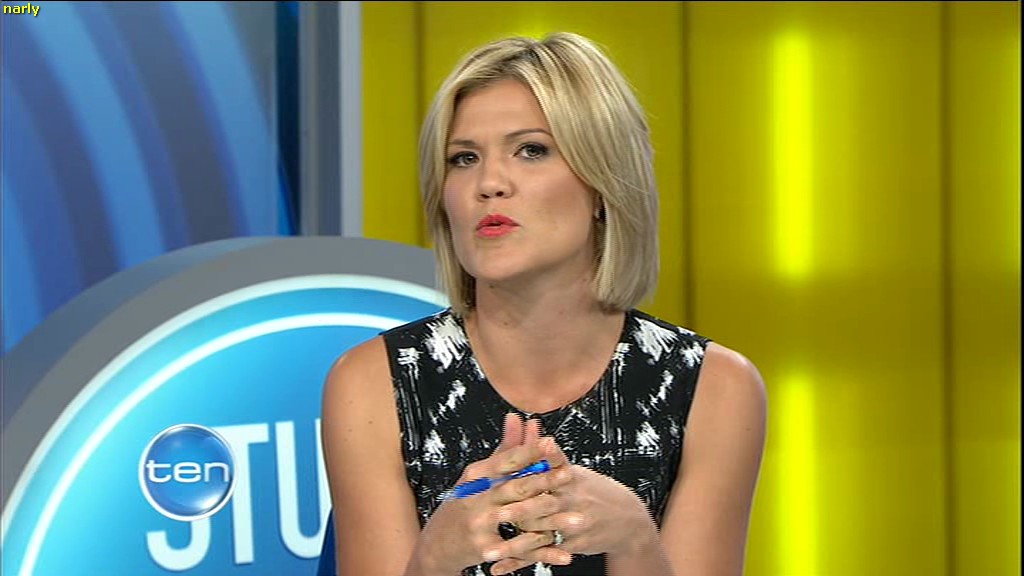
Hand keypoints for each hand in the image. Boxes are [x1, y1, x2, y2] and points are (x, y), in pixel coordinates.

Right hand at [417, 413, 573, 572]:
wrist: (437, 544)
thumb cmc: (463, 504)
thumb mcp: (478, 476)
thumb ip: (504, 449)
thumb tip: (516, 416)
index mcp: (476, 476)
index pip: (506, 461)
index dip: (530, 452)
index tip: (551, 443)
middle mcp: (476, 498)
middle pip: (515, 488)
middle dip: (544, 481)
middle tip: (569, 476)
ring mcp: (480, 525)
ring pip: (521, 520)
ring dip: (551, 520)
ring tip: (578, 518)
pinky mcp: (485, 550)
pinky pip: (520, 552)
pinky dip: (544, 554)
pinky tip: (564, 554)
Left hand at [489, 439, 652, 574]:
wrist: (627, 521)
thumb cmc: (592, 490)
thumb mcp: (572, 470)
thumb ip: (545, 451)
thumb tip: (528, 422)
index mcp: (567, 476)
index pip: (544, 468)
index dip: (521, 471)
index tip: (503, 467)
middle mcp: (571, 499)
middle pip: (540, 505)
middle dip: (516, 511)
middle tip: (493, 515)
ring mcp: (572, 524)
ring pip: (538, 535)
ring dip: (511, 544)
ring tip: (487, 550)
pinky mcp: (572, 545)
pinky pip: (541, 556)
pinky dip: (518, 563)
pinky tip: (497, 568)